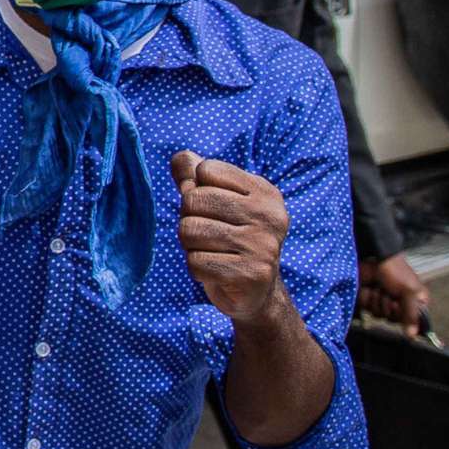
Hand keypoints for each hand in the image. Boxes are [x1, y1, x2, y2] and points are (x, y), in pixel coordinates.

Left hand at [170, 150, 291, 323]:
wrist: (256, 291)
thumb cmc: (231, 238)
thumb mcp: (217, 201)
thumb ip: (195, 177)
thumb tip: (179, 157)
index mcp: (265, 192)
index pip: (206, 170)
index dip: (197, 191)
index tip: (215, 210)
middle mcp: (269, 216)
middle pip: (193, 199)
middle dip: (189, 219)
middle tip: (210, 235)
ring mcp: (263, 246)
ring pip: (189, 231)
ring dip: (190, 245)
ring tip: (213, 252)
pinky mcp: (252, 274)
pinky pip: (195, 262)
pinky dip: (197, 268)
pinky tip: (217, 271)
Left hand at [358, 253, 431, 332]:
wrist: (374, 257)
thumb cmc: (395, 270)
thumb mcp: (409, 292)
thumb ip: (411, 315)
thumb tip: (412, 336)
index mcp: (415, 302)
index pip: (412, 322)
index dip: (405, 316)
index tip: (401, 305)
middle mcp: (401, 304)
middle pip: (393, 320)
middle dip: (389, 306)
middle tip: (390, 293)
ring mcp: (384, 302)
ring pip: (379, 315)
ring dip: (378, 300)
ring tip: (380, 287)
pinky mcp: (369, 300)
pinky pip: (368, 309)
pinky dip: (368, 298)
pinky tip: (370, 288)